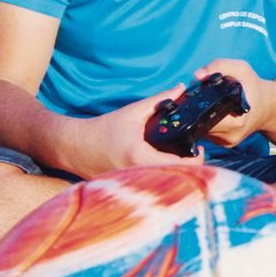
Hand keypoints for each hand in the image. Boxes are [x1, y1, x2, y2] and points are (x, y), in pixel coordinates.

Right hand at [64, 82, 204, 177]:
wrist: (75, 146)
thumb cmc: (103, 129)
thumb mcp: (133, 112)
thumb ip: (159, 100)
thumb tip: (180, 88)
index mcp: (141, 157)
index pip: (180, 166)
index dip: (196, 159)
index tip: (200, 148)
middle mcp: (137, 175)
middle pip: (176, 178)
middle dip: (190, 168)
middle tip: (194, 153)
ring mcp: (133, 185)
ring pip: (165, 184)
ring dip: (178, 174)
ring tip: (183, 159)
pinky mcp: (129, 188)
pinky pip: (153, 186)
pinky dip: (163, 177)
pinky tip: (167, 166)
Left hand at [192, 59, 275, 147]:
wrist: (268, 106)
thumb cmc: (253, 86)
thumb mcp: (240, 69)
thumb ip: (218, 66)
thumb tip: (197, 76)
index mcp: (236, 120)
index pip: (204, 117)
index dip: (195, 106)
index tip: (195, 95)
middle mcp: (231, 135)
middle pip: (200, 125)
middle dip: (196, 110)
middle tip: (200, 97)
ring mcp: (228, 142)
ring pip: (202, 130)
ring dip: (200, 117)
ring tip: (208, 103)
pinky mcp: (226, 144)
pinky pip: (208, 133)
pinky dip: (206, 122)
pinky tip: (213, 112)